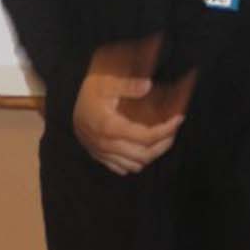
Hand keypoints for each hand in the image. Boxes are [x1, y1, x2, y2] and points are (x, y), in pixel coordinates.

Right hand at [72, 40, 184, 175]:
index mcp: (108, 126)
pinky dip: (136, 162)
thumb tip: (148, 86)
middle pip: (143, 155)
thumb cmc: (92, 88)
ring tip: (163, 139)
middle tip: (174, 130)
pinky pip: (121, 168)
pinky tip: (143, 148)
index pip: (145, 137)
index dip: (166, 130)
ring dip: (152, 154)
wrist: (70, 99)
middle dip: (164, 144)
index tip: (179, 119)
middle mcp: (104, 144)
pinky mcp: (98, 156)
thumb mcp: (108, 80)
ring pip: (134, 165)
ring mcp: (100, 152)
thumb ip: (128, 84)